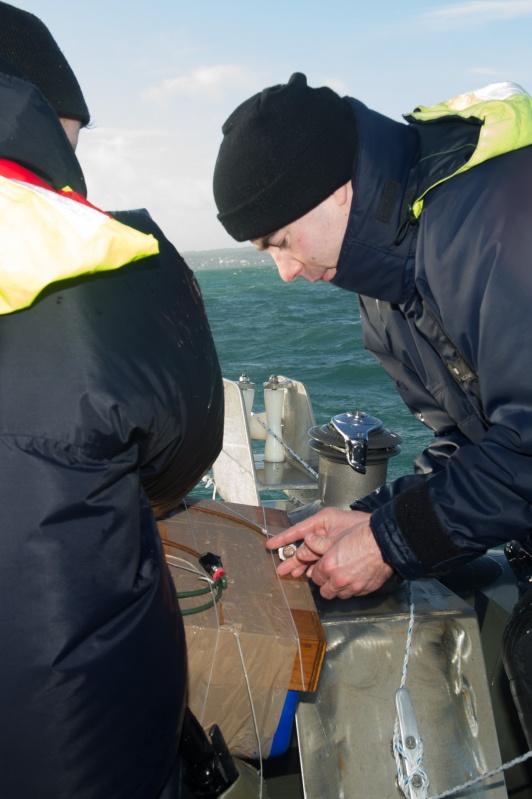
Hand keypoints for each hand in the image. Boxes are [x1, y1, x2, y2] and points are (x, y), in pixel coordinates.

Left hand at [266, 507, 392, 597]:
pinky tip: (356, 577)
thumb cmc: (362, 536)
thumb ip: (319, 544)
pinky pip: (355, 594)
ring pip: (340, 595)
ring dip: (339, 588)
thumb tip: (307, 540)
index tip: (322, 567)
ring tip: (344, 577)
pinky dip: (353, 588)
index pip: (316, 577)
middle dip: (326, 584)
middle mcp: (340, 580)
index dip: (318, 572)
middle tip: (330, 575)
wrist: (384, 542)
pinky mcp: (366, 590)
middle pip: (325, 592)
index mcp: (329, 566)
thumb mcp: (337, 537)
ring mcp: (354, 587)